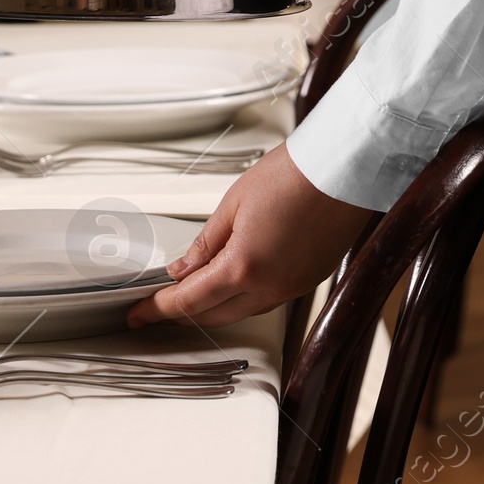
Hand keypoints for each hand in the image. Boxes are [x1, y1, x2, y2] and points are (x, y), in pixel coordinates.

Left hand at [126, 144, 372, 328]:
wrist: (342, 169)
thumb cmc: (295, 175)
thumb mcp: (234, 202)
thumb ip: (206, 241)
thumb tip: (184, 267)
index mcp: (243, 266)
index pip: (189, 301)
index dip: (159, 308)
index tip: (140, 312)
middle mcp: (269, 287)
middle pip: (214, 315)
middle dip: (184, 310)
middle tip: (162, 301)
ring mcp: (291, 288)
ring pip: (242, 311)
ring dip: (216, 304)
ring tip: (197, 286)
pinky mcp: (308, 281)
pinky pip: (268, 300)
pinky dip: (246, 295)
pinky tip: (239, 277)